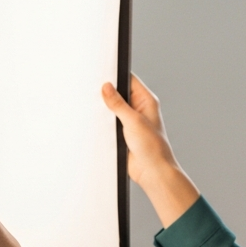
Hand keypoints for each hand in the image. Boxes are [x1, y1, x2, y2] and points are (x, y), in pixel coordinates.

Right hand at [102, 75, 199, 226]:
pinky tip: (94, 122)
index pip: (129, 80)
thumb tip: (107, 87)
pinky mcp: (122, 134)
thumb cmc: (153, 147)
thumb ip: (118, 103)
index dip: (115, 76)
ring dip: (104, 110)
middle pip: (118, 94)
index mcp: (146, 101)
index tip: (101, 74)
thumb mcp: (133, 120)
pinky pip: (109, 124)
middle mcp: (138, 109)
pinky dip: (102, 123)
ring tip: (92, 107)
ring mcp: (129, 122)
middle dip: (106, 94)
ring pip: (112, 110)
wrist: (152, 172)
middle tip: (92, 90)